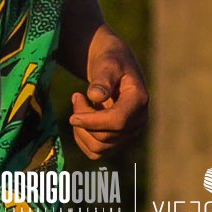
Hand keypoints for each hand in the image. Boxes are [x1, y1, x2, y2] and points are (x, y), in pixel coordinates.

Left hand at [68, 26, 148, 158]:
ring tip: (79, 105)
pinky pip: (96, 152)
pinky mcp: (118, 140)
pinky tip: (81, 119)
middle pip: (105, 136)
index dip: (93, 121)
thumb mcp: (107, 63)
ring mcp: (129, 133)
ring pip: (99, 148)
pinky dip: (83, 138)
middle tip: (76, 96)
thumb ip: (103, 78)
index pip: (118, 121)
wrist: (113, 66)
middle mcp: (139, 121)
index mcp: (139, 100)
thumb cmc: (110, 60)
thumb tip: (96, 96)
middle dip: (84, 119)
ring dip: (81, 130)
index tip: (71, 116)